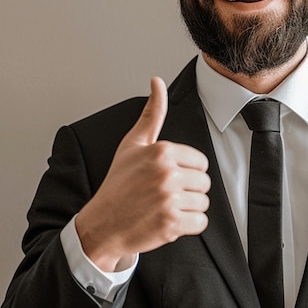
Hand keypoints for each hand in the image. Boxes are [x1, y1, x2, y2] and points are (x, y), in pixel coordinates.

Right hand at [75, 77, 209, 271]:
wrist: (102, 224)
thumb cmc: (118, 184)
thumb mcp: (133, 144)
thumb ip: (152, 114)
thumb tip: (157, 82)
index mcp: (162, 151)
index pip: (201, 162)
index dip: (187, 171)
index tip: (168, 177)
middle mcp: (167, 173)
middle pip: (205, 183)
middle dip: (189, 190)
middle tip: (165, 194)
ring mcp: (169, 199)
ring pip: (203, 203)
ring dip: (188, 209)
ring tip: (165, 207)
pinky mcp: (171, 223)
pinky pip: (200, 223)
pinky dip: (188, 226)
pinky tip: (169, 221)